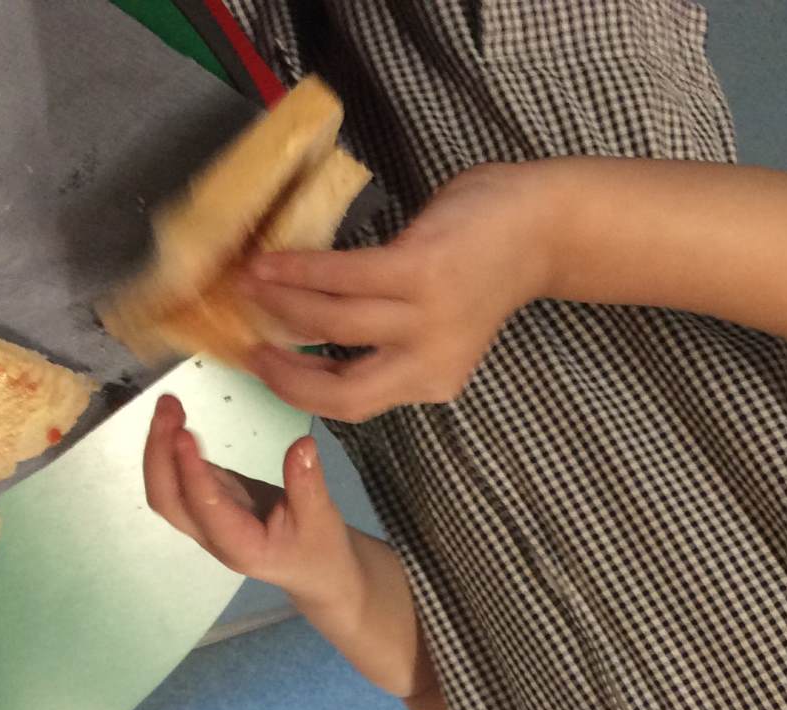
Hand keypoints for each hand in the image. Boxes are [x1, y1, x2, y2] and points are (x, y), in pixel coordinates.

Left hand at [142, 394, 363, 612]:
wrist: (313, 570)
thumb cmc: (318, 549)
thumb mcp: (321, 519)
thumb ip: (307, 485)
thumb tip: (302, 445)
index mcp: (239, 545)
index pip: (206, 508)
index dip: (191, 472)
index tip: (185, 434)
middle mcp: (212, 534)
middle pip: (167, 499)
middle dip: (159, 454)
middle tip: (168, 407)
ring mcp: (205, 517)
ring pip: (166, 488)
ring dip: (160, 446)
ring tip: (168, 405)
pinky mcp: (210, 498)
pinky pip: (179, 476)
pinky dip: (171, 446)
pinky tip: (175, 417)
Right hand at [237, 163, 551, 420]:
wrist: (541, 225)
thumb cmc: (479, 268)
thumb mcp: (436, 324)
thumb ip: (386, 340)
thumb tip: (308, 331)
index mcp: (434, 381)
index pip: (351, 406)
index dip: (297, 391)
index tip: (262, 368)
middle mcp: (433, 362)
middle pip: (339, 391)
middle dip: (282, 372)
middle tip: (245, 346)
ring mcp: (428, 319)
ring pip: (332, 325)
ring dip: (281, 305)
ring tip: (248, 285)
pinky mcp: (421, 272)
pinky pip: (342, 276)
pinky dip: (299, 269)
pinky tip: (271, 259)